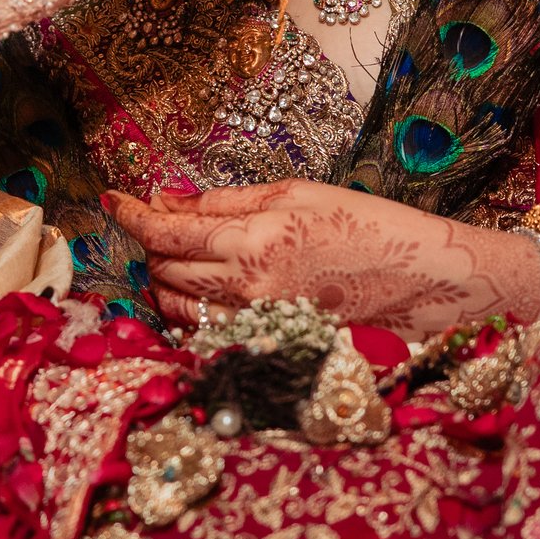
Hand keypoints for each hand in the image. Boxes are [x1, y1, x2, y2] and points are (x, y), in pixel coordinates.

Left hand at [105, 180, 538, 336]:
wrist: (427, 279)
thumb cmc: (368, 224)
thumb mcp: (296, 193)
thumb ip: (227, 200)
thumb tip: (171, 199)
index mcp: (256, 238)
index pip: (169, 230)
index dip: (132, 214)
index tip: (112, 199)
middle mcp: (251, 287)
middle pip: (166, 272)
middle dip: (149, 249)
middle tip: (153, 228)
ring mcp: (262, 323)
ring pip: (180, 311)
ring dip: (164, 285)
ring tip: (171, 262)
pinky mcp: (273, 345)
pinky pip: (210, 336)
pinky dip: (191, 316)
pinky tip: (198, 298)